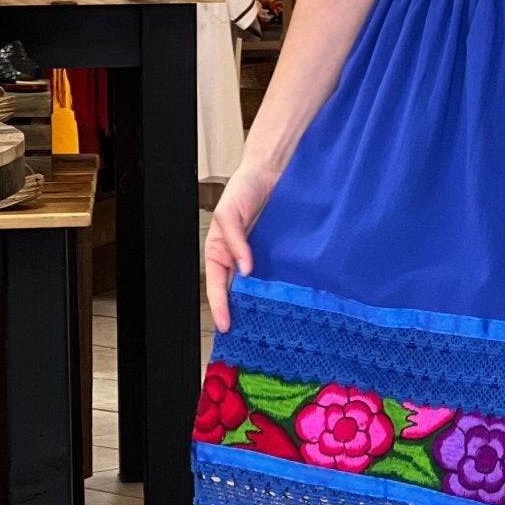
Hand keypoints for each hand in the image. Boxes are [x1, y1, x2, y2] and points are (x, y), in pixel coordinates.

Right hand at [204, 164, 277, 332]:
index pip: (216, 286)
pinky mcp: (278, 252)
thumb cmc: (243, 189)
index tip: (226, 325)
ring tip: (270, 324)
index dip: (220, 306)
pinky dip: (279, 287)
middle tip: (249, 333)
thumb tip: (244, 270)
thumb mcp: (229, 214)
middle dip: (241, 311)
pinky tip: (287, 300)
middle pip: (236, 292)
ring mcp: (258, 257)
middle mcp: (238, 259)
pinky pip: (276, 274)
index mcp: (219, 252)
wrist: (272, 172)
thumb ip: (235, 242)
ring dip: (261, 303)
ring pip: (257, 287)